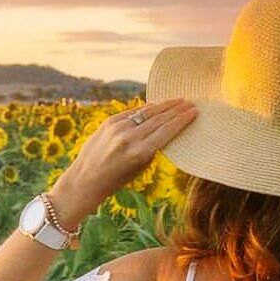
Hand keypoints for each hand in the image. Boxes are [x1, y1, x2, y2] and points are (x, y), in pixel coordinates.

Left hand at [49, 98, 198, 225]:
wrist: (85, 179)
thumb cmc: (116, 179)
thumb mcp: (140, 167)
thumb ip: (153, 147)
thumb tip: (166, 128)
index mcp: (140, 152)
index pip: (167, 131)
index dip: (182, 120)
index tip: (194, 112)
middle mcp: (129, 137)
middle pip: (159, 118)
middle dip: (176, 110)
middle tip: (190, 102)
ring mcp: (118, 127)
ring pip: (147, 112)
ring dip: (164, 106)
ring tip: (178, 101)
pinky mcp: (109, 122)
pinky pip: (133, 112)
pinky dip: (147, 108)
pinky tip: (157, 105)